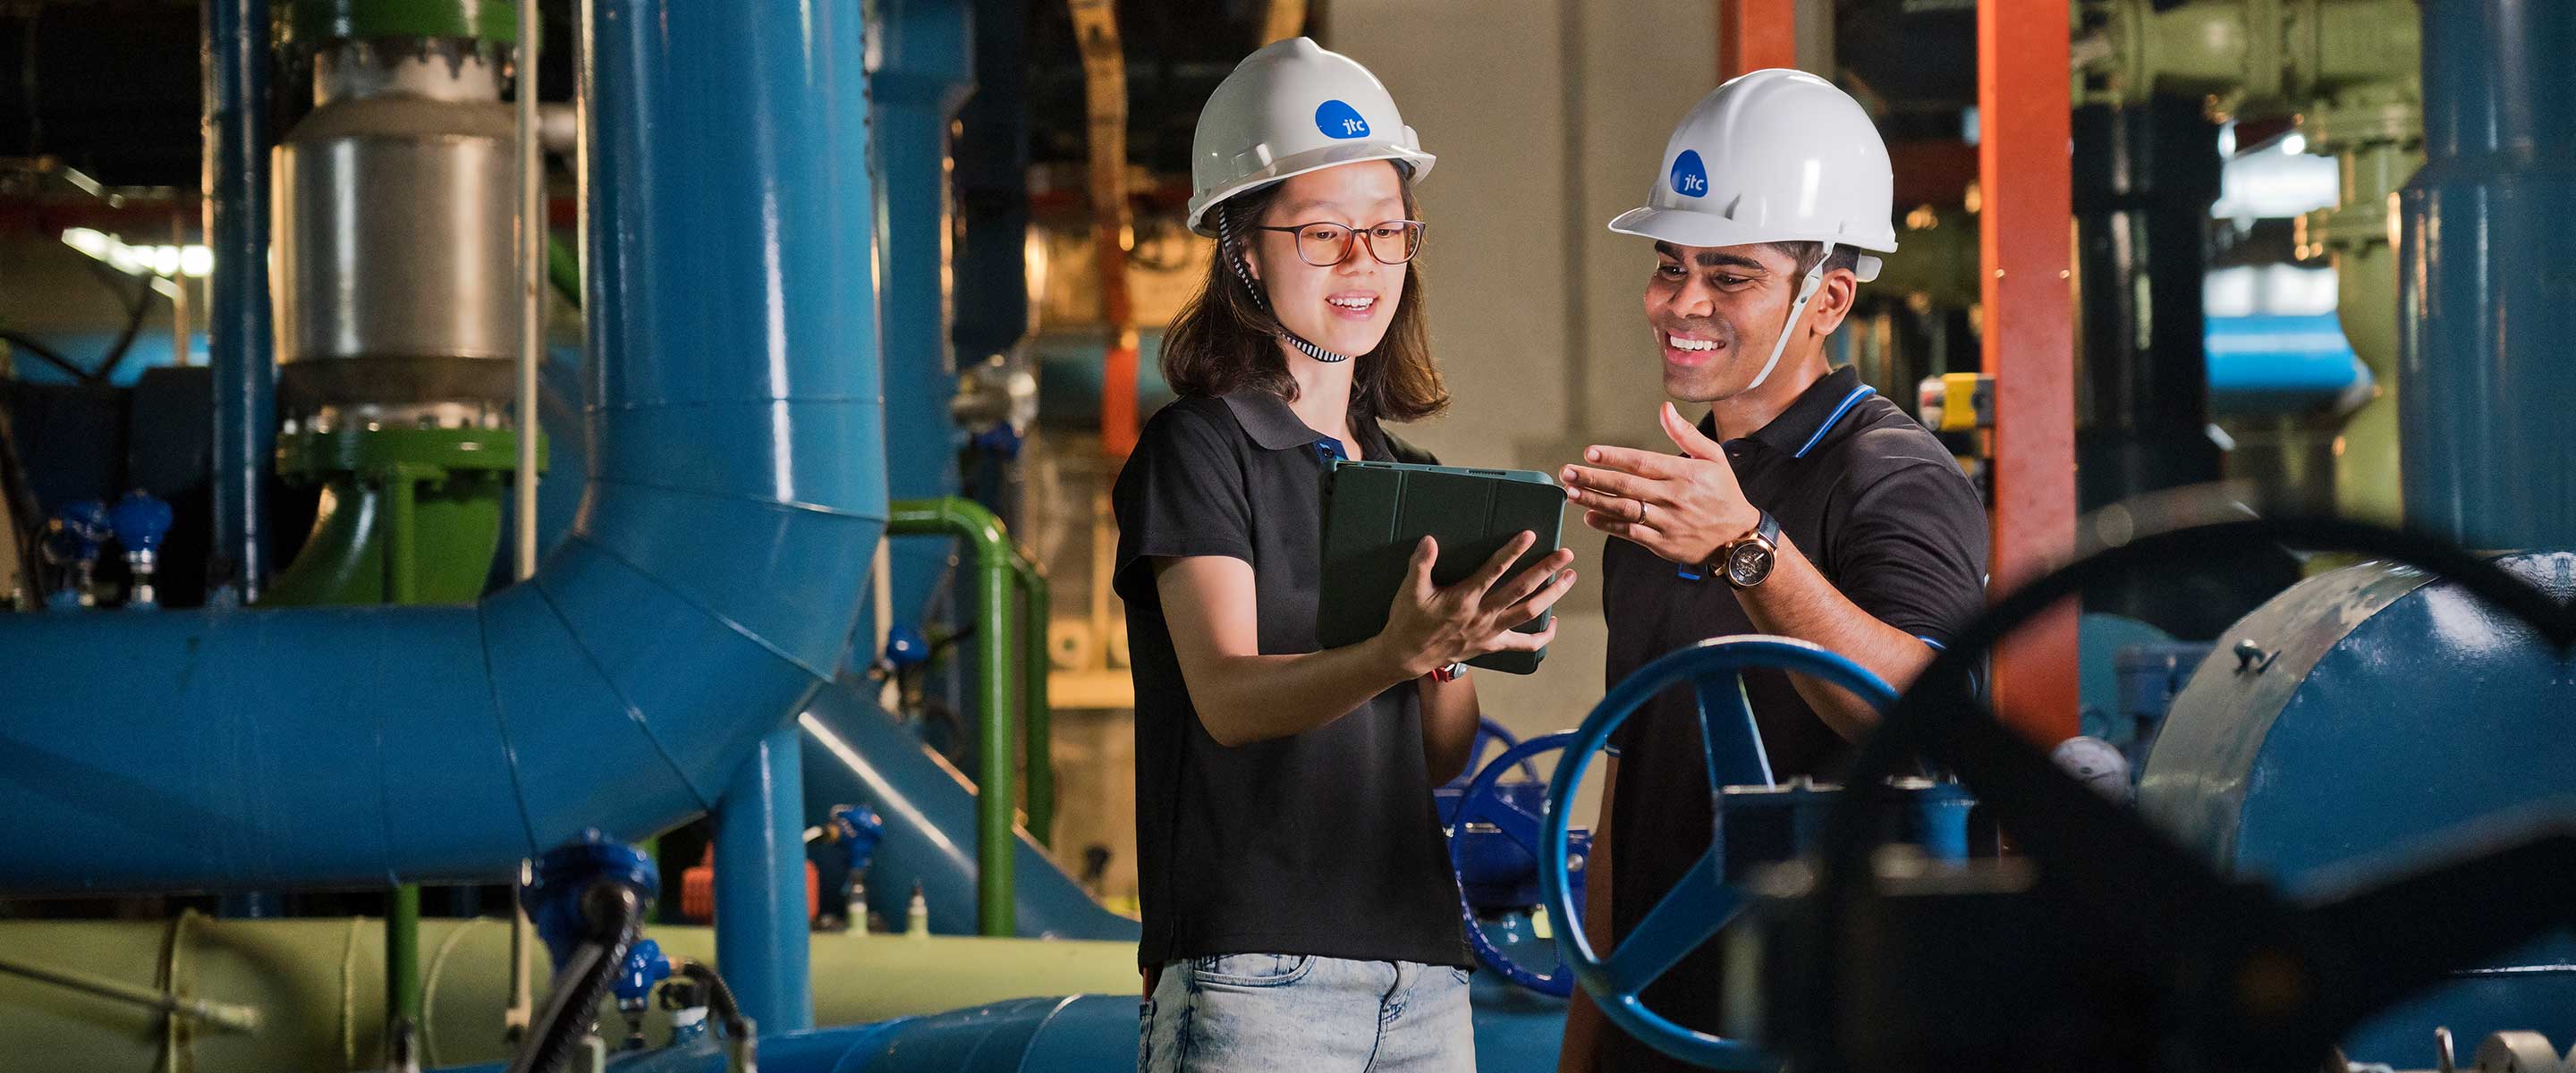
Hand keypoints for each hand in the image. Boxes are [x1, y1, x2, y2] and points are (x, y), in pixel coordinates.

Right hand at [1373, 531, 1577, 678]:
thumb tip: (1430, 540)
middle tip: (1566, 554)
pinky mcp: (1492, 645)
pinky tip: (1554, 624)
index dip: (1513, 551)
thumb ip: (1420, 564)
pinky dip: (1542, 638)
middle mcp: (1483, 615)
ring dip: (1552, 595)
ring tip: (1569, 578)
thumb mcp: (1410, 591)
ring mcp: (1490, 632)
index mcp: (1464, 598)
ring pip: (1529, 613)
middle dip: (1546, 570)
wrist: (1407, 656)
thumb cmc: (1409, 620)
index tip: (1531, 534)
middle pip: (1522, 590)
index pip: (1494, 570)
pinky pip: (1523, 644)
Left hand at [1563, 402, 1763, 565]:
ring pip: (1624, 510)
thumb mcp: (1713, 458)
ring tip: (1572, 494)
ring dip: (1595, 501)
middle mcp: (1673, 497)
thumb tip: (1664, 408)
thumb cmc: (1724, 493)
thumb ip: (1685, 434)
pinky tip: (1590, 517)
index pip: (1642, 462)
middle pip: (1626, 486)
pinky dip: (1609, 526)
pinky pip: (1631, 533)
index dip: (1614, 457)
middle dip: (1593, 479)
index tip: (1590, 453)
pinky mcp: (1662, 543)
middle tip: (1567, 473)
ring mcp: (1666, 522)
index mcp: (1683, 473)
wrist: (1738, 537)